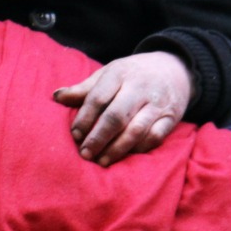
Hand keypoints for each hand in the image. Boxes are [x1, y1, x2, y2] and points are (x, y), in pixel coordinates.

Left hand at [52, 51, 193, 166]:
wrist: (175, 69)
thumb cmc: (132, 74)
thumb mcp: (108, 74)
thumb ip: (84, 88)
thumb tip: (56, 97)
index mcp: (119, 74)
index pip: (98, 98)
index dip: (84, 118)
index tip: (74, 135)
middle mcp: (139, 88)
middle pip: (116, 116)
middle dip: (98, 138)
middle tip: (85, 154)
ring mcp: (157, 103)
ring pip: (136, 130)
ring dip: (117, 149)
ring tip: (102, 161)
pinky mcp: (171, 118)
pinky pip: (155, 137)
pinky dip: (139, 149)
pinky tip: (125, 156)